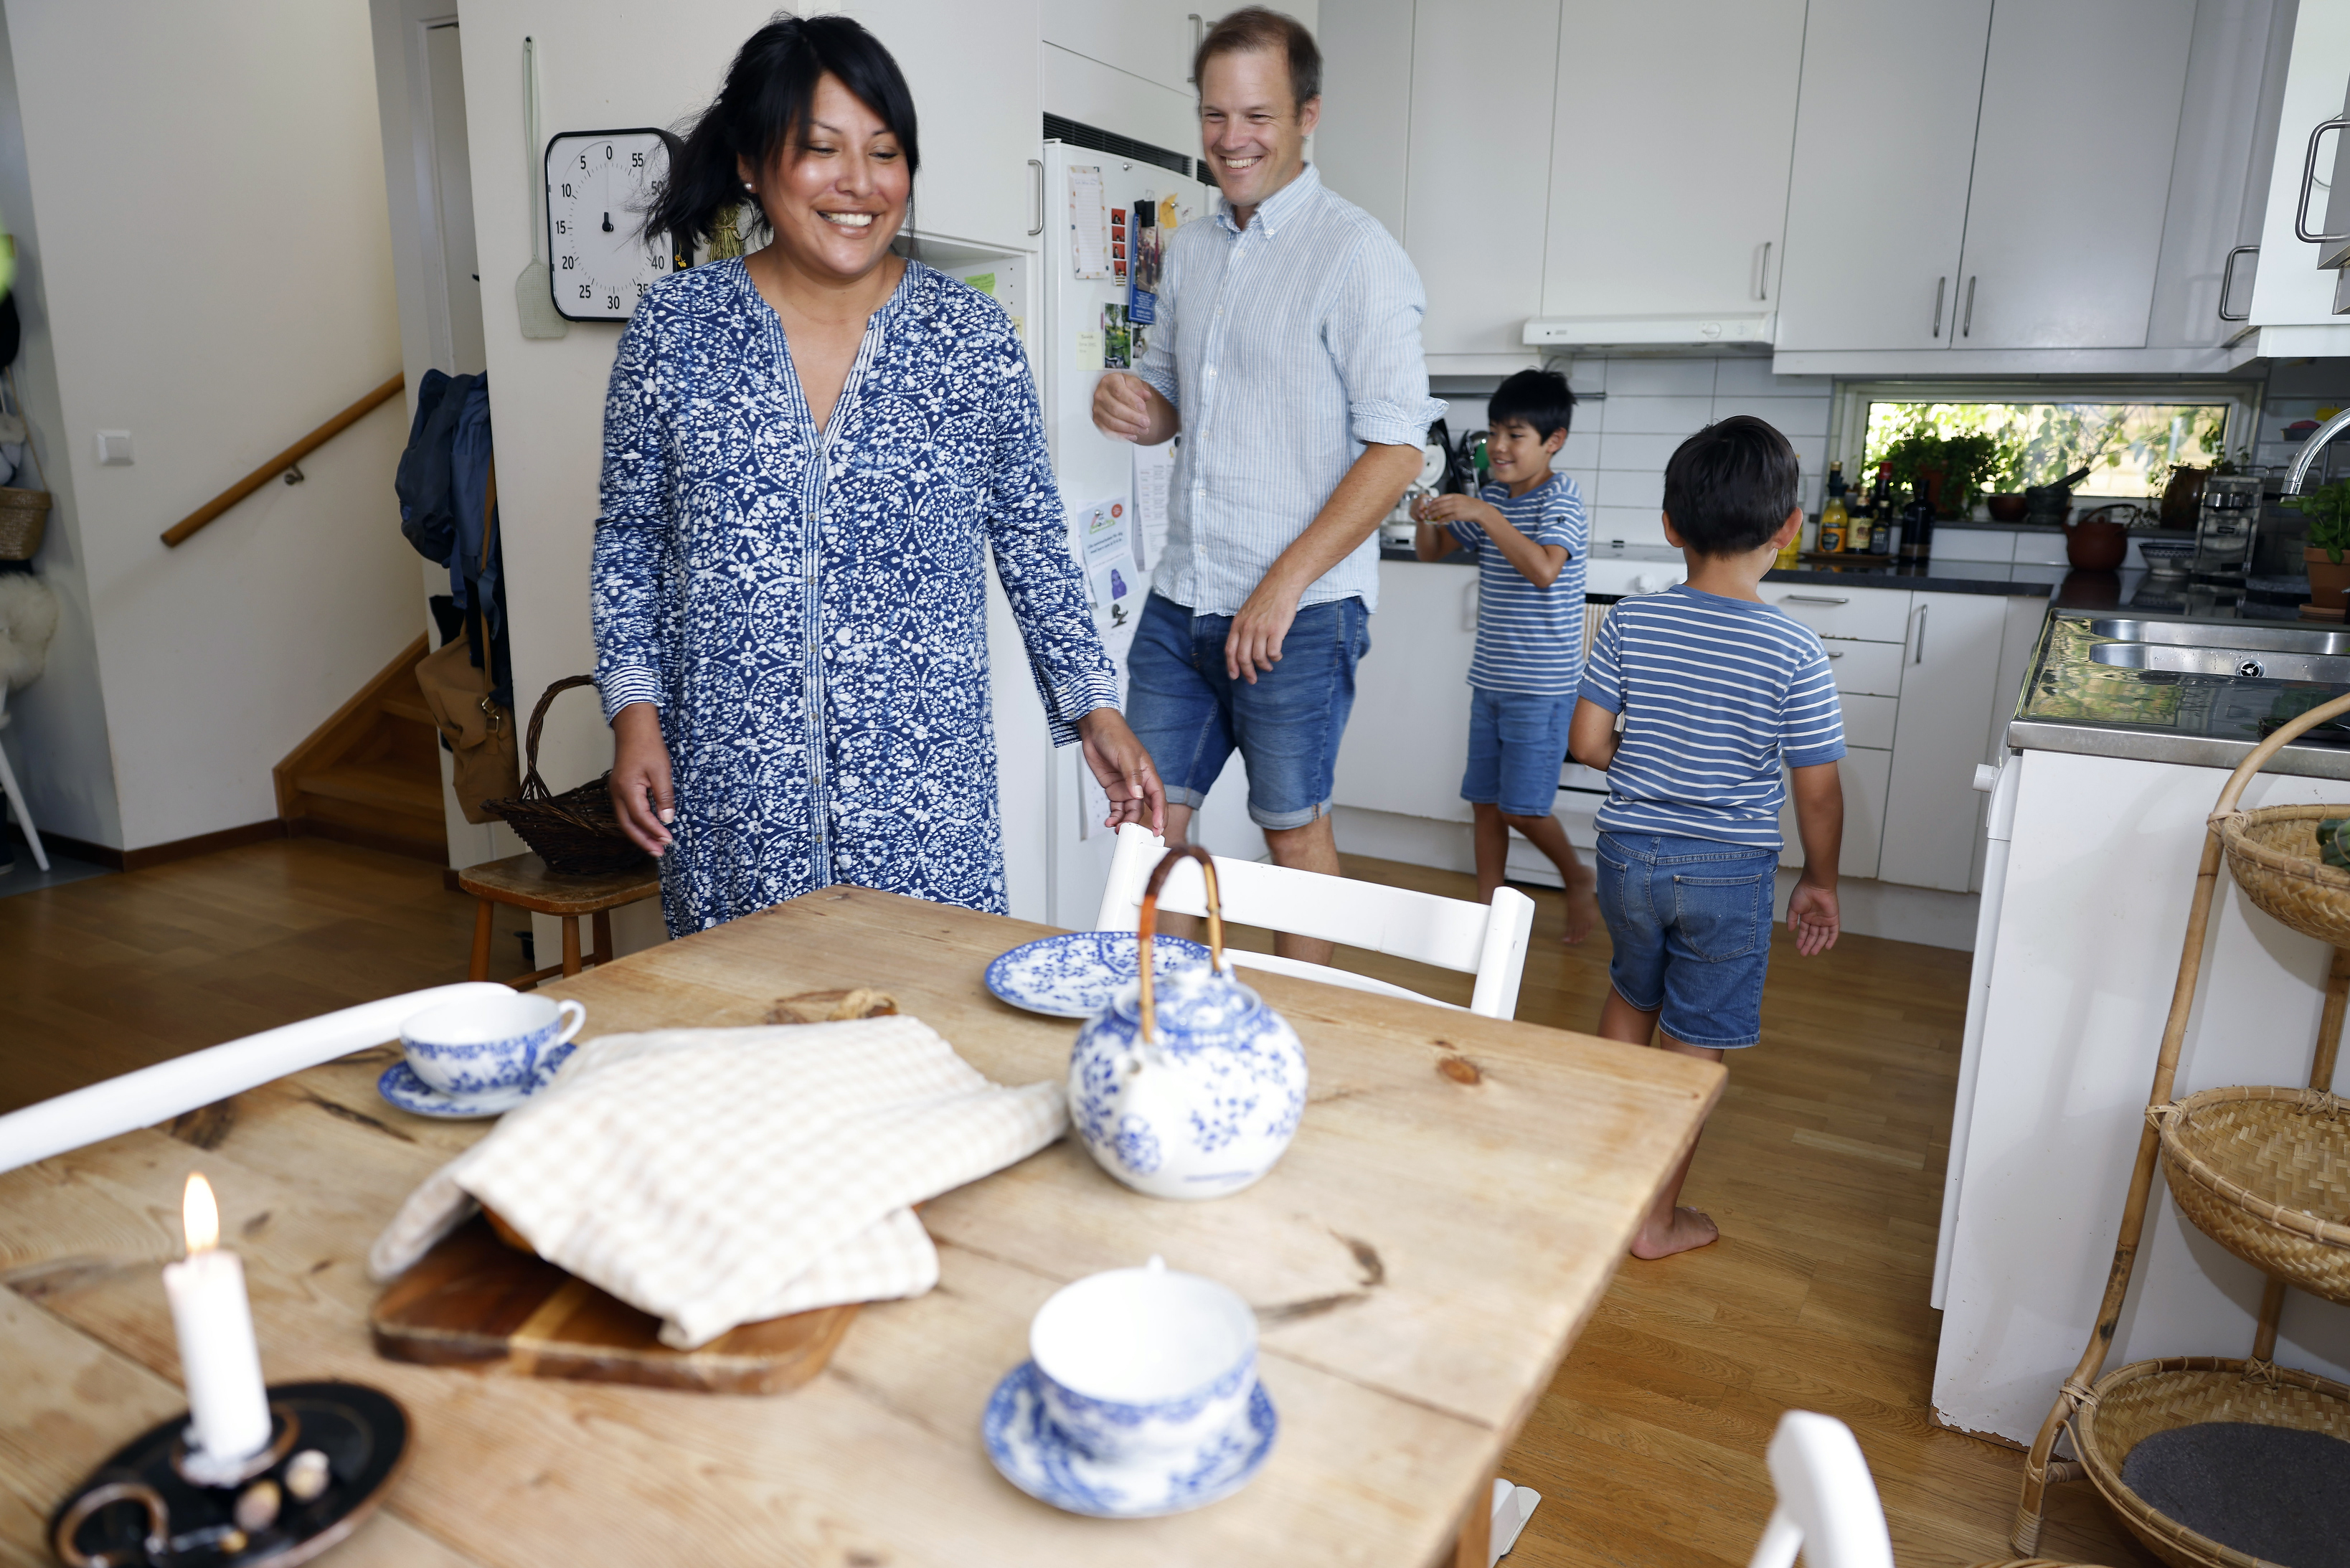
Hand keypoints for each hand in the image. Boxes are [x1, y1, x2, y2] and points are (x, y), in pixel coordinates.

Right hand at [608, 702, 674, 855]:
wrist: (634, 727)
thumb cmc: (648, 745)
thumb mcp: (661, 771)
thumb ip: (664, 797)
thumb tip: (667, 819)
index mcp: (626, 789)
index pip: (641, 818)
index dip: (654, 831)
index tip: (668, 840)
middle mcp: (617, 793)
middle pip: (628, 825)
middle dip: (643, 841)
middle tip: (659, 853)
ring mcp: (616, 791)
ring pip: (625, 820)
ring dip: (639, 834)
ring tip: (654, 845)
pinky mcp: (620, 788)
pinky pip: (626, 811)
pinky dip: (637, 823)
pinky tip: (647, 827)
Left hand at [1076, 708, 1165, 832]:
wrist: (1095, 729)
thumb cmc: (1115, 735)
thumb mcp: (1125, 755)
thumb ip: (1132, 776)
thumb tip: (1137, 795)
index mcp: (1148, 773)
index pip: (1158, 797)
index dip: (1160, 813)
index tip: (1158, 827)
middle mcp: (1138, 782)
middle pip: (1144, 808)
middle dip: (1139, 822)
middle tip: (1131, 831)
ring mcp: (1126, 787)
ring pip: (1130, 810)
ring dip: (1125, 820)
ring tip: (1117, 827)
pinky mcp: (1113, 788)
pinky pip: (1117, 807)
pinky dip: (1115, 816)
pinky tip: (1110, 821)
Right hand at [1091, 371, 1152, 442]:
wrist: (1114, 392)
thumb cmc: (1124, 386)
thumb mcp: (1133, 382)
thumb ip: (1138, 388)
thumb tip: (1146, 395)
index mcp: (1109, 382)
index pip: (1119, 391)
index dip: (1132, 400)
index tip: (1143, 407)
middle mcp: (1100, 395)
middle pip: (1115, 409)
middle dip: (1133, 418)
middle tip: (1146, 423)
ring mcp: (1097, 409)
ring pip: (1112, 422)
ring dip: (1129, 428)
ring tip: (1143, 430)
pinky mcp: (1097, 420)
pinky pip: (1107, 431)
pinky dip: (1120, 436)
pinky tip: (1132, 436)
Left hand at [1224, 578, 1300, 682]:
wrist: (1282, 584)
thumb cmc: (1266, 597)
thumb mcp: (1247, 611)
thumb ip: (1243, 627)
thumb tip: (1243, 646)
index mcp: (1238, 624)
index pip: (1230, 650)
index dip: (1231, 666)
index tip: (1234, 677)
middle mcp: (1247, 628)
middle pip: (1243, 657)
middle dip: (1247, 672)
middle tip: (1253, 680)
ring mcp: (1261, 629)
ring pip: (1258, 657)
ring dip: (1264, 666)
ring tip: (1269, 667)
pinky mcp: (1276, 630)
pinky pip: (1273, 652)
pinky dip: (1275, 658)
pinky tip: (1278, 656)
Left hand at [1410, 493, 1489, 526]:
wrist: (1480, 510)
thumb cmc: (1472, 505)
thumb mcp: (1462, 499)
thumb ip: (1453, 500)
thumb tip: (1445, 503)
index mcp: (1455, 496)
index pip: (1441, 497)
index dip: (1434, 501)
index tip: (1429, 504)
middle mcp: (1454, 501)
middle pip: (1439, 504)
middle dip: (1431, 508)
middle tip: (1426, 512)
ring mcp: (1455, 508)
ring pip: (1441, 511)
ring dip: (1434, 514)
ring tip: (1429, 517)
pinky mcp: (1457, 515)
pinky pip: (1446, 518)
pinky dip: (1441, 520)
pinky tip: (1437, 522)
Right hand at [1787, 876, 1838, 955]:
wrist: (1815, 885)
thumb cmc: (1802, 893)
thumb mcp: (1793, 908)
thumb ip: (1792, 919)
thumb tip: (1790, 931)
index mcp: (1806, 916)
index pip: (1804, 931)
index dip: (1801, 939)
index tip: (1798, 948)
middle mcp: (1816, 919)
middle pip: (1813, 935)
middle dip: (1808, 944)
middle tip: (1804, 954)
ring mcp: (1825, 919)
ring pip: (1822, 935)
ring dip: (1818, 944)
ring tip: (1812, 952)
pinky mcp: (1833, 918)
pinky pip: (1834, 931)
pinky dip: (1831, 939)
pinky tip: (1827, 947)